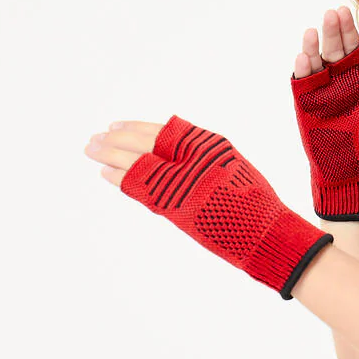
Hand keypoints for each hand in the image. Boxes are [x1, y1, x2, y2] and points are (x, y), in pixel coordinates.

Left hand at [83, 116, 332, 298]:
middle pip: (146, 142)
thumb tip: (178, 160)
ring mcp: (185, 179)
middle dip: (117, 139)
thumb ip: (205, 162)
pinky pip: (141, 187)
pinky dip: (120, 178)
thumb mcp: (233, 171)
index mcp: (210, 145)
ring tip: (91, 149)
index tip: (117, 125)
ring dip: (110, 154)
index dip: (137, 127)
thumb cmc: (256, 207)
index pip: (164, 129)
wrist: (268, 233)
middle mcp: (195, 157)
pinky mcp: (176, 204)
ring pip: (138, 160)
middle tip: (95, 138)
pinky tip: (105, 172)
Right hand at [294, 6, 358, 167]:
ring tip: (312, 32)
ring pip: (315, 61)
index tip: (348, 12)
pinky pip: (302, 83)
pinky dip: (301, 69)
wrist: (354, 168)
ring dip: (313, 45)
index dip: (350, 30)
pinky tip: (303, 57)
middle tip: (332, 13)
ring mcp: (321, 90)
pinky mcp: (306, 103)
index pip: (353, 47)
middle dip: (332, 30)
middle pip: (334, 48)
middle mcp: (338, 79)